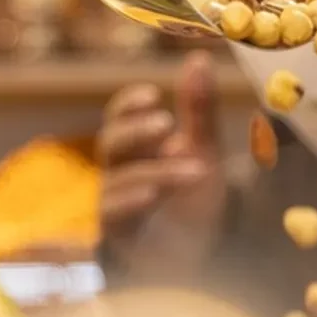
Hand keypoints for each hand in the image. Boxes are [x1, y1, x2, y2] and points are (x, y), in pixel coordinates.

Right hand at [98, 51, 227, 280]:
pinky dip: (131, 201)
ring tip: (195, 169)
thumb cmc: (197, 203)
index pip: (119, 116)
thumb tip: (198, 57)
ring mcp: (114, 204)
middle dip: (137, 131)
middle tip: (167, 122)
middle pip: (111, 142)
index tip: (155, 94)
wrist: (205, 258)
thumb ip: (199, 111)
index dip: (130, 104)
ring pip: (120, 179)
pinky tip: (153, 194)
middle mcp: (119, 172)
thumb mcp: (205, 152)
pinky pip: (112, 213)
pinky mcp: (117, 236)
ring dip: (156, 171)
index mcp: (137, 147)